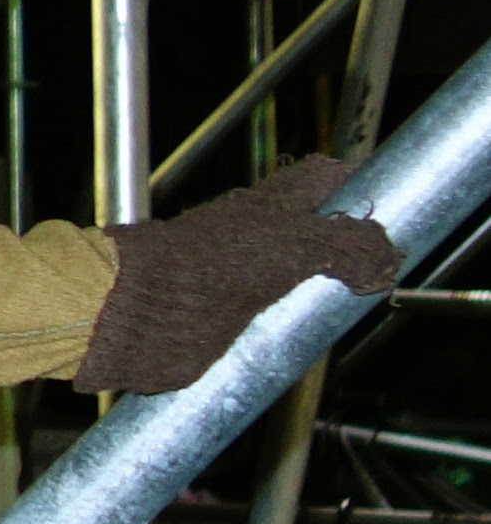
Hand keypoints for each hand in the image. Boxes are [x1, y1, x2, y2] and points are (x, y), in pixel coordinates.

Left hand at [74, 156, 401, 395]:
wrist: (137, 313)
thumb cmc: (202, 266)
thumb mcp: (289, 245)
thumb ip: (342, 245)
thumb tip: (386, 253)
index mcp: (268, 207)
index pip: (319, 181)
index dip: (353, 188)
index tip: (386, 211)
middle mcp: (253, 236)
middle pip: (310, 231)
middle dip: (346, 250)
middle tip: (375, 273)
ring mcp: (237, 276)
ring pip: (291, 275)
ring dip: (320, 293)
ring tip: (346, 308)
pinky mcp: (224, 317)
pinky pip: (267, 318)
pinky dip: (289, 329)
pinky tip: (304, 342)